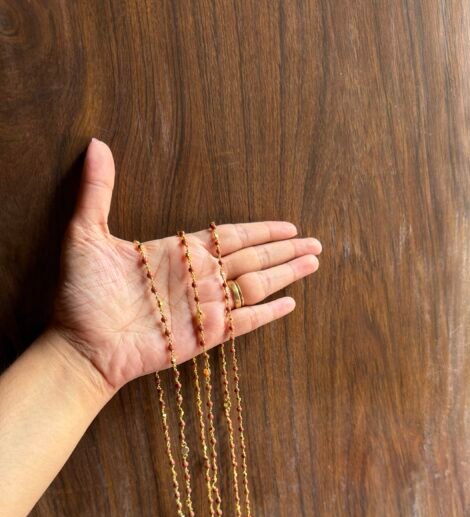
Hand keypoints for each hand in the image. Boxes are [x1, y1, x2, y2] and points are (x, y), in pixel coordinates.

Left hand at [51, 139, 321, 392]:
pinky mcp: (204, 335)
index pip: (230, 236)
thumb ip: (97, 190)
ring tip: (313, 263)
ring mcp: (203, 307)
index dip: (260, 229)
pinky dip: (268, 313)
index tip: (287, 225)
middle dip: (284, 250)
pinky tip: (290, 302)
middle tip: (315, 243)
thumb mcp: (86, 234)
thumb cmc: (81, 294)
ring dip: (285, 274)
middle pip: (252, 259)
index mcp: (177, 253)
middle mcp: (196, 278)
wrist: (80, 344)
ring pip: (255, 285)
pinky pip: (244, 322)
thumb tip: (96, 144)